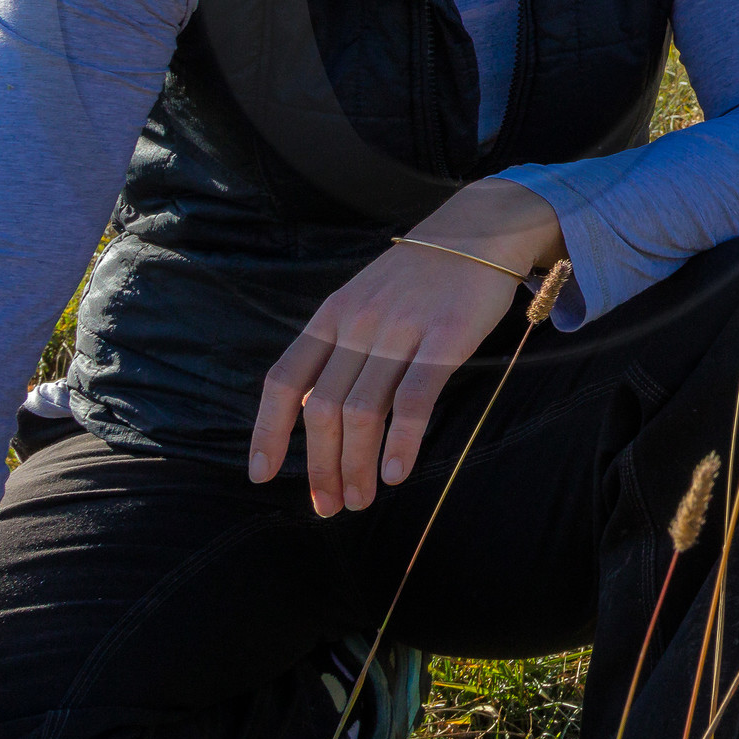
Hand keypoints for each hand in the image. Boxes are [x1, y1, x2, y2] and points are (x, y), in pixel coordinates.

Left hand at [249, 179, 563, 514]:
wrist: (476, 232)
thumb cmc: (417, 279)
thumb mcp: (363, 303)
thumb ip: (339, 353)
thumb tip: (315, 416)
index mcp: (332, 316)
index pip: (284, 379)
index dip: (267, 430)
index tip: (261, 475)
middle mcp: (358, 322)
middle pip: (323, 408)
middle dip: (320, 466)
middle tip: (329, 506)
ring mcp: (400, 328)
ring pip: (363, 410)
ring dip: (356, 464)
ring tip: (361, 498)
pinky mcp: (444, 337)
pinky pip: (414, 398)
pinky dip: (402, 441)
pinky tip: (396, 472)